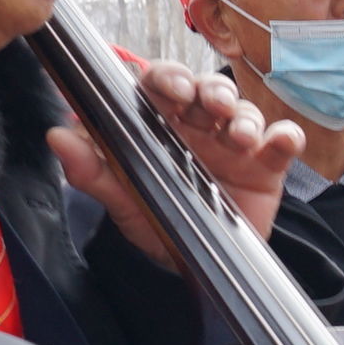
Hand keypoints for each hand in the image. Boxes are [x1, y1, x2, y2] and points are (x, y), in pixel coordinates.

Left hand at [51, 59, 300, 264]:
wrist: (195, 267)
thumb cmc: (157, 222)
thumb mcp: (122, 199)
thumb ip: (91, 171)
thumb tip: (57, 135)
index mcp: (162, 124)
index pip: (162, 85)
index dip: (166, 77)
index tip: (169, 88)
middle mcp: (201, 126)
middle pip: (208, 89)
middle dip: (212, 90)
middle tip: (211, 105)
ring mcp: (235, 143)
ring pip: (244, 111)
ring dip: (245, 116)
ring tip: (241, 137)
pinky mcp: (266, 164)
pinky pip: (282, 141)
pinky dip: (286, 137)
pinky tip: (282, 141)